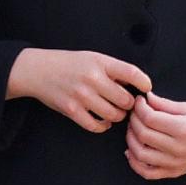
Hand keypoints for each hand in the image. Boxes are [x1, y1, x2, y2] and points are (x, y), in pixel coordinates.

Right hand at [7, 48, 152, 132]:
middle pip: (125, 100)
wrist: (39, 70)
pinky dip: (103, 126)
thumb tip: (137, 84)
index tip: (146, 89)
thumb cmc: (70, 64)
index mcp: (101, 62)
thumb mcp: (93, 58)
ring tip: (114, 112)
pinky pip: (96, 125)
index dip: (144, 83)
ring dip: (117, 116)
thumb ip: (113, 70)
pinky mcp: (72, 110)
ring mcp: (81, 95)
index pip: (132, 73)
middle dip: (129, 104)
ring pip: (113, 115)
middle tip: (125, 103)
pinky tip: (103, 121)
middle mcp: (92, 78)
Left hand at [125, 92, 185, 179]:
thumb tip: (146, 98)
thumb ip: (165, 104)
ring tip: (133, 129)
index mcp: (183, 129)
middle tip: (135, 114)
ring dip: (131, 140)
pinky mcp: (173, 172)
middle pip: (143, 135)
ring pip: (141, 154)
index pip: (150, 119)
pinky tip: (132, 151)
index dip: (140, 108)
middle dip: (134, 121)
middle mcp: (178, 148)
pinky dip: (135, 163)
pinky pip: (148, 173)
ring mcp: (175, 163)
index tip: (139, 101)